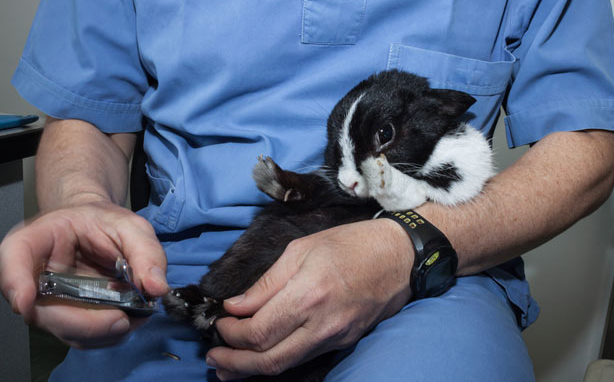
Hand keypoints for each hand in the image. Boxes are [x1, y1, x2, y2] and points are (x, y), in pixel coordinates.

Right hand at [0, 200, 168, 348]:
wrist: (100, 229)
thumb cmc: (105, 222)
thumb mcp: (130, 226)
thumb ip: (146, 252)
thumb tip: (157, 288)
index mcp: (36, 240)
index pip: (13, 258)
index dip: (14, 282)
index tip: (25, 302)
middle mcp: (34, 276)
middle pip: (42, 310)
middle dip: (83, 323)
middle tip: (121, 321)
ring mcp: (50, 301)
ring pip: (65, 330)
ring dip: (102, 332)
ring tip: (134, 317)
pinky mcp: (69, 317)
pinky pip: (83, 336)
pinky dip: (108, 334)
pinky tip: (128, 319)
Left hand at [207, 219, 413, 379]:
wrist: (399, 256)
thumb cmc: (351, 244)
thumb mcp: (302, 249)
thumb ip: (267, 283)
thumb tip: (236, 306)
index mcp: (307, 294)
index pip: (258, 331)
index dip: (231, 334)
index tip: (220, 323)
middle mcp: (321, 323)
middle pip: (268, 359)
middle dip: (234, 361)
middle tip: (213, 357)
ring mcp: (335, 337)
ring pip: (286, 365)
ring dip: (251, 369)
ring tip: (229, 366)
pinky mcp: (344, 342)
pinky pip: (304, 357)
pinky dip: (278, 361)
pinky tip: (263, 356)